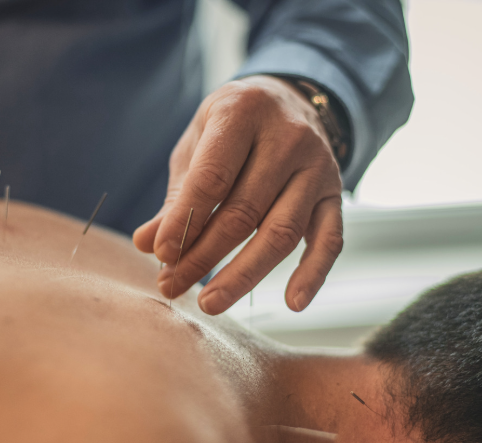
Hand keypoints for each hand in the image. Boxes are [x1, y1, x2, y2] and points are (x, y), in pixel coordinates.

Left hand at [133, 75, 343, 314]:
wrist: (289, 100)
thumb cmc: (231, 129)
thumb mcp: (197, 147)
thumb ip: (177, 196)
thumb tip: (146, 244)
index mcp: (243, 112)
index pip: (212, 177)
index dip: (185, 221)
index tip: (161, 255)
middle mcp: (287, 137)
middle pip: (244, 212)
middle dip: (203, 256)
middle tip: (172, 285)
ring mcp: (317, 167)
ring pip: (282, 232)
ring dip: (243, 275)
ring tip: (210, 302)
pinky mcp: (335, 194)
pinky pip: (329, 240)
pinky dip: (313, 274)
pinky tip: (292, 304)